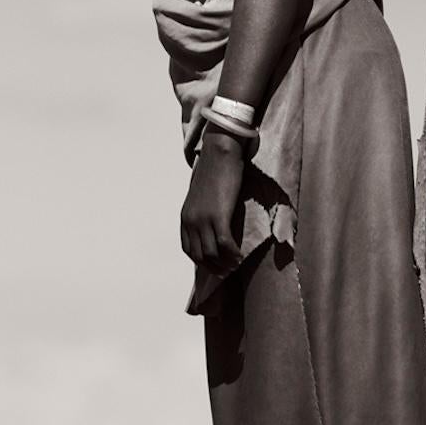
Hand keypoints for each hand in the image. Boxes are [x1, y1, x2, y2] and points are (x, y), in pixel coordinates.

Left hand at [180, 131, 245, 274]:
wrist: (220, 153)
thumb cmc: (215, 170)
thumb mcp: (202, 195)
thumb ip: (203, 210)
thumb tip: (212, 222)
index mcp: (185, 216)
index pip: (188, 249)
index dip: (201, 261)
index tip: (214, 265)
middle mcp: (191, 221)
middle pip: (199, 255)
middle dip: (213, 267)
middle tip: (227, 272)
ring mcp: (203, 219)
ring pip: (212, 254)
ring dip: (224, 264)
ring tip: (235, 266)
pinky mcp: (218, 215)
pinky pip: (224, 244)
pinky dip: (232, 254)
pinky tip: (240, 256)